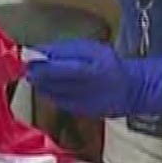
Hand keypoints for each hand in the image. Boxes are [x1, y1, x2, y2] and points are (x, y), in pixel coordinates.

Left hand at [24, 38, 161, 118]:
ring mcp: (86, 104)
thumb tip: (42, 51)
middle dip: (39, 77)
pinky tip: (51, 88)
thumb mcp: (91, 49)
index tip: (29, 61)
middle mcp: (88, 89)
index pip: (61, 69)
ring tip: (39, 77)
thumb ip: (67, 51)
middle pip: (55, 84)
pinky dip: (53, 95)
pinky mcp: (84, 113)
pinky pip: (62, 103)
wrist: (132, 89)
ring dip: (44, 86)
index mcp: (92, 69)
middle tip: (29, 69)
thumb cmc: (110, 64)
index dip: (42, 67)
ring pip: (55, 96)